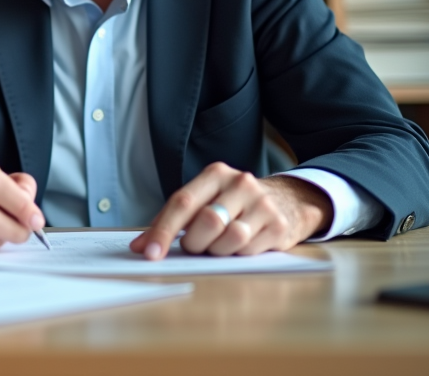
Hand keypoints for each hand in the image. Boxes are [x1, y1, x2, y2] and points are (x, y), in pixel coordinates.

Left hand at [129, 162, 332, 258]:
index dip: (163, 230)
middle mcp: (241, 183)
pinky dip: (237, 254)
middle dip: (195, 242)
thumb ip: (170, 220)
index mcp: (215, 174)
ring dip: (217, 250)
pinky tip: (242, 245)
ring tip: (219, 244)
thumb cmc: (233, 204)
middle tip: (196, 245)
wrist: (288, 201)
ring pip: (229, 238)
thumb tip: (140, 247)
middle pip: (207, 221)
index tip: (149, 253)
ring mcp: (263, 204)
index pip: (182, 202)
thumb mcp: (204, 200)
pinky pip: (248, 250)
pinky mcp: (279, 226)